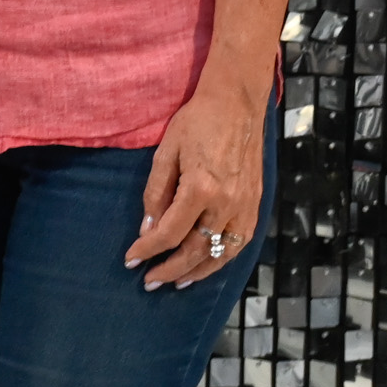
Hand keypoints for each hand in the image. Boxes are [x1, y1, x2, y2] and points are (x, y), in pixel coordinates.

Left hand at [124, 80, 266, 288]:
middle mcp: (225, 204)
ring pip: (221, 254)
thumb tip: (147, 229)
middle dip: (170, 270)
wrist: (237, 103)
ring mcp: (244, 207)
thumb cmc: (197, 122)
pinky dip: (223, 259)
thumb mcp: (167, 151)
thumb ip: (156, 193)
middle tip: (149, 281)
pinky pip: (240, 243)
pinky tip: (208, 264)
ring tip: (177, 282)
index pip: (169, 233)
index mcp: (200, 189)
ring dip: (197, 273)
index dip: (147, 250)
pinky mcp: (255, 205)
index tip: (131, 261)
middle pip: (195, 251)